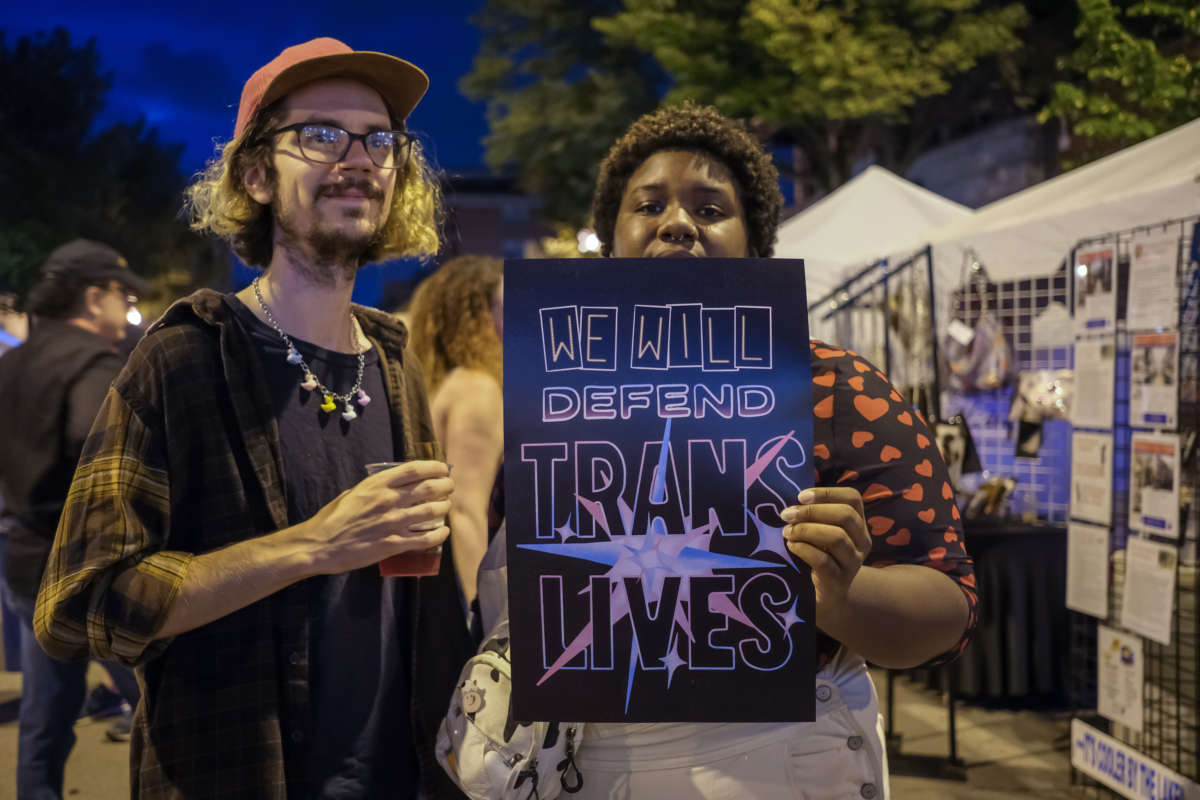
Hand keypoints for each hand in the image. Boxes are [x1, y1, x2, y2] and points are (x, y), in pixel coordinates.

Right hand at [299, 460, 453, 574]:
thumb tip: (395, 485)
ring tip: (447, 506)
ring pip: (432, 511)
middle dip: (445, 486)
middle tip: (449, 488)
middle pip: (429, 488)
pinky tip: (444, 531)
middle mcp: (389, 500)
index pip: (415, 469)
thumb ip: (375, 488)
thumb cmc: (333, 517)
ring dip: (445, 507)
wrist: (320, 544)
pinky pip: (425, 538)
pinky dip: (439, 534)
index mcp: (378, 484)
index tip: (443, 469)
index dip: (435, 467)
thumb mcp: (354, 492)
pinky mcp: (393, 544)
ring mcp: (393, 523)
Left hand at [780, 487, 870, 621]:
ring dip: (806, 530)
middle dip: (812, 511)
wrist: (827, 600)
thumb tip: (792, 499)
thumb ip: (814, 516)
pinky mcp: (839, 582)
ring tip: (787, 532)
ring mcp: (853, 563)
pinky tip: (791, 547)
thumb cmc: (819, 559)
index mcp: (858, 526)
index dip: (827, 493)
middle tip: (787, 515)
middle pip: (845, 516)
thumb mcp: (821, 535)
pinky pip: (823, 561)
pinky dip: (804, 549)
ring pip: (836, 537)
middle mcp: (861, 543)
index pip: (853, 499)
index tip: (800, 496)